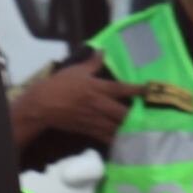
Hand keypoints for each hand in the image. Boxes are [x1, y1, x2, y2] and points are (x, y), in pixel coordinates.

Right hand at [11, 58, 137, 148]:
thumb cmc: (60, 85)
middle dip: (137, 115)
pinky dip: (117, 139)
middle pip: (123, 113)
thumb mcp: (77, 70)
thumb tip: (103, 51)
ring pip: (117, 128)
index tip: (149, 89)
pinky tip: (125, 140)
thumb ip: (93, 62)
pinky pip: (106, 137)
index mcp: (98, 88)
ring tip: (142, 129)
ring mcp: (94, 120)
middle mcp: (99, 105)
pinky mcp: (88, 130)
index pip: (121, 89)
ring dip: (130, 129)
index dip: (137, 89)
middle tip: (148, 115)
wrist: (43, 105)